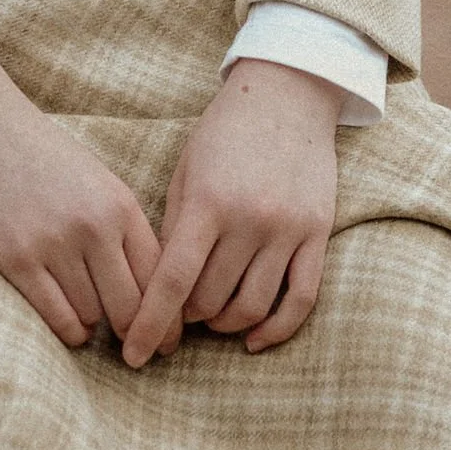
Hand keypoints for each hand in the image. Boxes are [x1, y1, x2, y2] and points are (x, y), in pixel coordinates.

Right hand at [0, 51, 161, 350]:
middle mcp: (94, 227)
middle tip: (139, 354)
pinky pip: (57, 318)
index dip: (169, 318)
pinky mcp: (17, 260)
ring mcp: (54, 244)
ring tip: (94, 325)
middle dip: (139, 337)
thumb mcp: (98, 184)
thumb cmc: (43, 158)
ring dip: (95, 327)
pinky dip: (70, 331)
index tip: (170, 341)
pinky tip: (72, 327)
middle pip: (131, 307)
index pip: (160, 277)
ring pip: (93, 316)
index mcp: (121, 205)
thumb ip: (124, 231)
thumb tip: (151, 293)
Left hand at [123, 59, 343, 366]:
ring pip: (252, 307)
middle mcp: (249, 219)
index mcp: (208, 201)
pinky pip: (301, 299)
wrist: (288, 93)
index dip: (149, 324)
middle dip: (187, 317)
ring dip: (225, 324)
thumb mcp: (187, 171)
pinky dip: (277, 329)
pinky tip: (254, 339)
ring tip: (212, 317)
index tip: (132, 356)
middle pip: (211, 300)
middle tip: (179, 311)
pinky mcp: (318, 233)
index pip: (173, 281)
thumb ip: (174, 228)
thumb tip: (161, 291)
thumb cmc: (225, 132)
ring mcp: (288, 228)